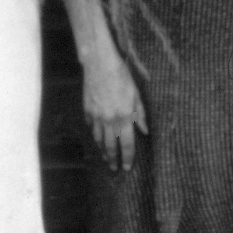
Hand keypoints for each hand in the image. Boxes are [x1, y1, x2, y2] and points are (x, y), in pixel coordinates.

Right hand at [82, 48, 147, 170]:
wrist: (100, 63)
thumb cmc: (121, 76)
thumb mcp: (136, 94)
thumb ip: (140, 114)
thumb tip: (145, 131)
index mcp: (124, 117)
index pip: (127, 144)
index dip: (128, 157)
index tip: (127, 167)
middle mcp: (109, 120)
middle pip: (111, 146)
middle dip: (113, 159)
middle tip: (114, 168)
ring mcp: (96, 116)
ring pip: (99, 139)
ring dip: (102, 150)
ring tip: (105, 157)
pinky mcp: (87, 109)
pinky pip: (91, 126)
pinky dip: (94, 133)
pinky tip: (96, 136)